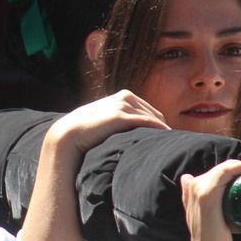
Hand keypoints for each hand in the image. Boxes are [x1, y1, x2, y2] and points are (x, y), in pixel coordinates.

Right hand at [46, 90, 170, 159]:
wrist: (68, 134)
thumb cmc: (86, 132)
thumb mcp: (105, 122)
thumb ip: (119, 123)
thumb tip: (131, 135)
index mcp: (122, 96)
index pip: (147, 110)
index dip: (157, 124)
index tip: (165, 138)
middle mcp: (124, 96)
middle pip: (153, 113)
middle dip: (162, 126)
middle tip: (172, 143)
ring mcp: (122, 104)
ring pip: (152, 117)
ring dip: (162, 129)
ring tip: (170, 143)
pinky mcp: (120, 115)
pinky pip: (147, 121)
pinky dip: (158, 129)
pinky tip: (165, 138)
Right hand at [180, 159, 240, 240]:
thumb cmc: (211, 237)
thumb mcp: (201, 215)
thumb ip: (196, 201)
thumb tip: (192, 181)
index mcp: (194, 186)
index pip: (222, 170)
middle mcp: (196, 183)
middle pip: (228, 167)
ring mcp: (201, 187)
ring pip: (230, 166)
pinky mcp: (208, 194)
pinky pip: (229, 171)